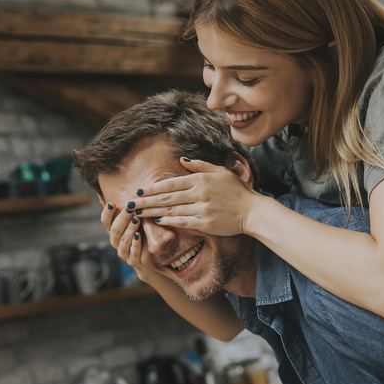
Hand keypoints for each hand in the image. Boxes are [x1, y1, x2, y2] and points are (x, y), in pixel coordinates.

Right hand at [99, 203, 163, 285]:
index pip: (105, 221)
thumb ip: (124, 209)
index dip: (107, 213)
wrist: (150, 260)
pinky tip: (139, 236)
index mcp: (113, 231)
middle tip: (130, 208)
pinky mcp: (133, 261)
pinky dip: (135, 244)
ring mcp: (124, 252)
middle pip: (115, 230)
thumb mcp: (133, 221)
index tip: (112, 203)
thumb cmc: (140, 235)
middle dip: (122, 218)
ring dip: (129, 229)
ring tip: (136, 219)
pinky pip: (133, 252)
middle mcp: (116, 242)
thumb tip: (111, 191)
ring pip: (123, 240)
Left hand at [133, 158, 257, 236]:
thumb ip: (200, 165)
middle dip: (146, 201)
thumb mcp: (220, 172)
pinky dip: (169, 222)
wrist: (252, 211)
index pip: (170, 184)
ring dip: (152, 212)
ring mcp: (202, 209)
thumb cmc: (237, 190)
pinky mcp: (206, 224)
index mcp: (201, 180)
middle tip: (130, 204)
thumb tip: (182, 159)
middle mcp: (199, 193)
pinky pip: (183, 222)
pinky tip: (157, 222)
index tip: (139, 191)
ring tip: (138, 214)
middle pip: (166, 198)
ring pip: (171, 210)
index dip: (152, 188)